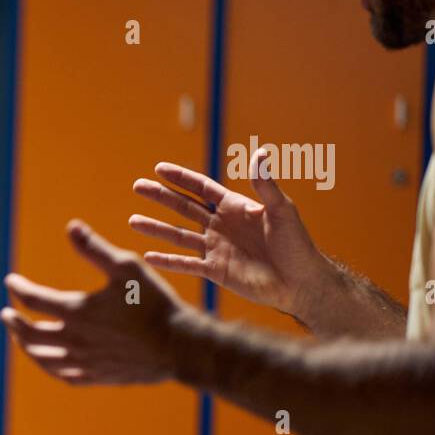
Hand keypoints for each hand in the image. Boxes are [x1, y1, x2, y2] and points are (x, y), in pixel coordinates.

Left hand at [0, 221, 197, 384]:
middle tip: (5, 314)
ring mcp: (83, 362)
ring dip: (25, 345)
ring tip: (19, 337)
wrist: (178, 346)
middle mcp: (74, 340)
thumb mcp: (127, 267)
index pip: (32, 299)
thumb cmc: (154, 303)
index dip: (18, 288)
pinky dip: (48, 366)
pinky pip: (62, 375)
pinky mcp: (96, 376)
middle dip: (13, 322)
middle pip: (29, 334)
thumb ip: (95, 248)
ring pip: (41, 358)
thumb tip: (71, 226)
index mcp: (76, 311)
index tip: (11, 281)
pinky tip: (47, 361)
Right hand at [129, 149, 328, 316]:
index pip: (202, 189)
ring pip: (179, 236)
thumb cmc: (298, 244)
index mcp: (235, 208)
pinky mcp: (216, 271)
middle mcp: (222, 226)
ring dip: (156, 228)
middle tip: (137, 186)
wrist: (301, 282)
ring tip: (133, 221)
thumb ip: (266, 185)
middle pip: (184, 208)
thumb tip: (260, 153)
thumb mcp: (282, 211)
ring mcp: (216, 249)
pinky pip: (186, 265)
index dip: (181, 178)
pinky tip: (149, 256)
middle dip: (160, 197)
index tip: (159, 168)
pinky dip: (168, 261)